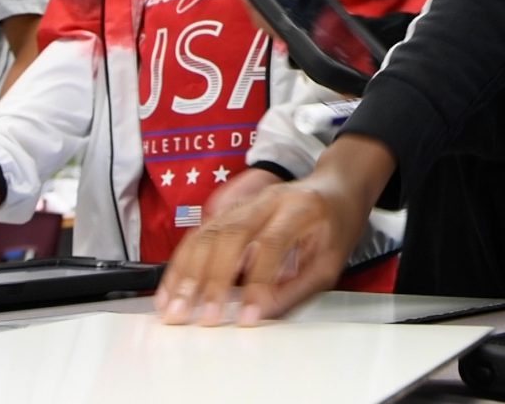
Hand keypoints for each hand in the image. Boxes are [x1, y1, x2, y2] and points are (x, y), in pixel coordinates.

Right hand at [157, 135, 393, 326]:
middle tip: (198, 316)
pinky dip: (181, 264)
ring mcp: (244, 203)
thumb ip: (296, 288)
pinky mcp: (228, 212)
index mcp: (300, 208)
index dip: (258, 280)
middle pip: (231, 235)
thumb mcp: (329, 262)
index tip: (245, 315)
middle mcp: (267, 201)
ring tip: (171, 308)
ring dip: (185, 273)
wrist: (332, 188)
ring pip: (207, 233)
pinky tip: (170, 289)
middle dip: (210, 280)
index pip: (272, 243)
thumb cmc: (335, 227)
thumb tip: (260, 314)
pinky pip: (198, 235)